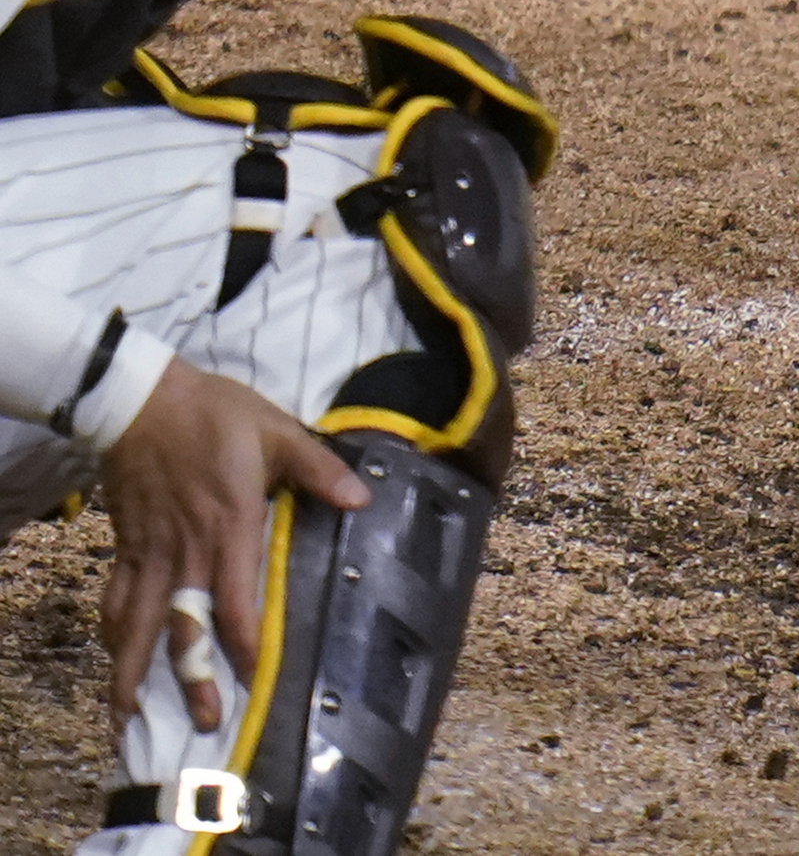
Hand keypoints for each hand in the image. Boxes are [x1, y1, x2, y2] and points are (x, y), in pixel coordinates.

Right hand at [96, 362, 363, 720]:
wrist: (141, 401)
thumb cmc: (215, 415)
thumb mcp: (278, 432)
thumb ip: (320, 469)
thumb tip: (361, 498)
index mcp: (230, 526)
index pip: (237, 600)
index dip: (246, 644)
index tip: (256, 679)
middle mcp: (187, 551)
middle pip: (185, 627)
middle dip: (191, 677)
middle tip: (204, 721)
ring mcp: (152, 553)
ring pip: (141, 624)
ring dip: (136, 670)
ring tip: (131, 714)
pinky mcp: (127, 546)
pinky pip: (116, 599)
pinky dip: (114, 633)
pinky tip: (116, 658)